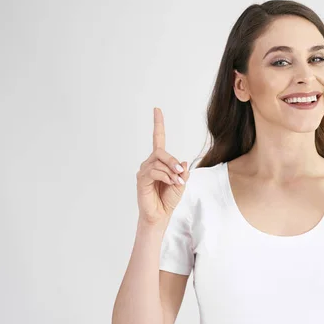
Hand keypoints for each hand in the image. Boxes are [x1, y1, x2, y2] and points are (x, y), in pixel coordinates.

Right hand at [136, 108, 189, 226]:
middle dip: (172, 161)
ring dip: (171, 171)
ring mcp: (144, 171)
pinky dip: (165, 176)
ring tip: (176, 182)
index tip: (157, 109)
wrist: (160, 215)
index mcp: (160, 161)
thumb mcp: (181, 183)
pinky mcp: (141, 179)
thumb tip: (183, 161)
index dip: (158, 124)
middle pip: (161, 151)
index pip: (158, 138)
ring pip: (158, 161)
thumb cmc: (169, 198)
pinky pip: (154, 171)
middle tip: (180, 172)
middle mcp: (150, 163)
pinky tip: (169, 183)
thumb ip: (182, 171)